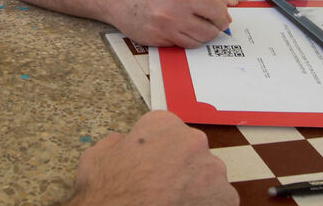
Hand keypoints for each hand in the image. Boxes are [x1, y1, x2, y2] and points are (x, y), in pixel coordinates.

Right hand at [65, 111, 236, 205]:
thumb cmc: (108, 193)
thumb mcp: (97, 156)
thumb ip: (118, 143)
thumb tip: (123, 143)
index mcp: (162, 124)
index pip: (167, 130)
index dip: (157, 150)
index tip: (151, 164)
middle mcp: (191, 140)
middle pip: (190, 150)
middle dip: (179, 167)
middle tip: (161, 187)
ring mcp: (211, 169)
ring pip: (207, 175)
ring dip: (194, 186)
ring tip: (172, 202)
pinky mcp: (225, 198)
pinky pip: (219, 199)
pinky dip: (205, 205)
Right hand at [109, 0, 230, 46]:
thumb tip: (224, 5)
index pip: (216, 9)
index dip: (223, 15)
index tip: (223, 17)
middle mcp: (174, 14)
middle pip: (209, 31)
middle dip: (214, 29)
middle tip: (212, 24)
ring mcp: (165, 30)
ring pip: (197, 41)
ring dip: (200, 36)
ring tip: (195, 26)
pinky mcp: (158, 41)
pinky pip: (181, 45)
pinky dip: (184, 39)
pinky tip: (179, 30)